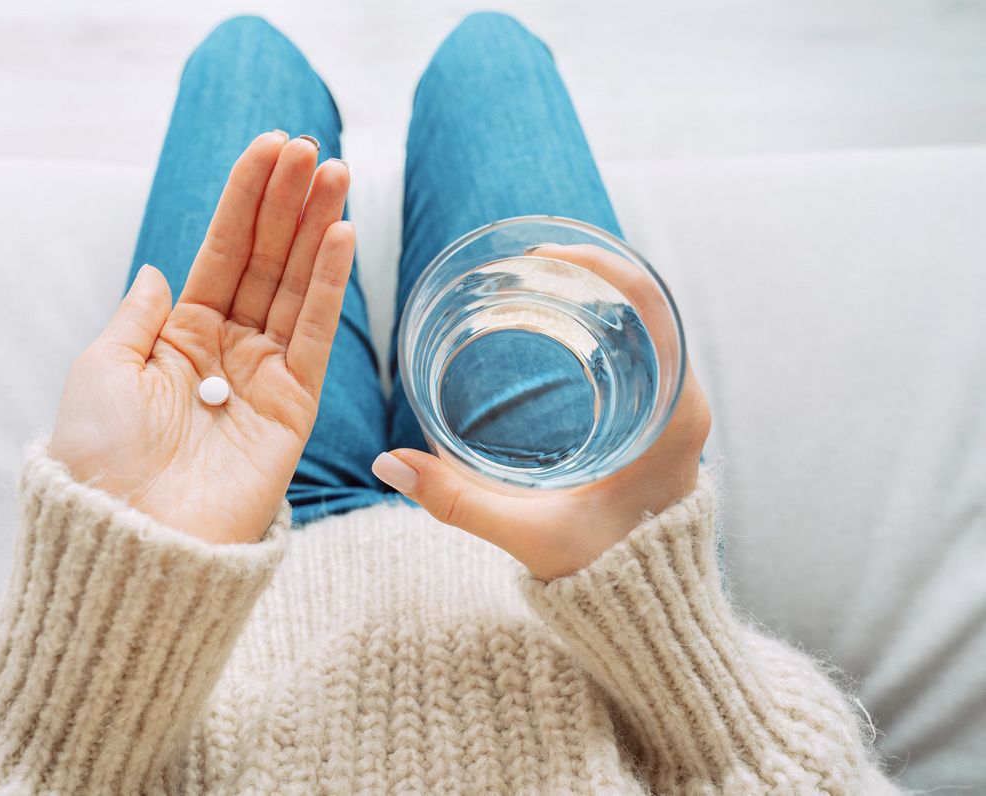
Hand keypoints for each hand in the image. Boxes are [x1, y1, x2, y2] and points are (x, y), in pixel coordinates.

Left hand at [50, 131, 353, 543]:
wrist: (128, 537)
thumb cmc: (101, 458)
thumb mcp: (101, 369)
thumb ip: (139, 315)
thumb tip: (160, 271)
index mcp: (177, 338)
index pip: (221, 252)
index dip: (245, 200)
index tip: (270, 148)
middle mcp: (225, 351)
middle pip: (266, 261)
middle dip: (289, 203)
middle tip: (314, 148)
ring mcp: (263, 377)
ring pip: (296, 287)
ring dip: (316, 228)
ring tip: (336, 173)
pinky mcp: (293, 408)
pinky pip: (315, 336)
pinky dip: (328, 286)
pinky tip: (340, 235)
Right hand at [373, 244, 710, 580]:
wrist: (650, 612)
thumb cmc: (604, 573)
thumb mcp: (528, 534)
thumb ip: (458, 501)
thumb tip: (388, 465)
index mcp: (671, 418)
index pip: (652, 312)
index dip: (602, 268)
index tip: (546, 255)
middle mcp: (682, 403)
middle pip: (646, 307)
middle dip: (586, 274)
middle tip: (525, 263)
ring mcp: (675, 409)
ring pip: (641, 327)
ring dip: (590, 297)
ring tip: (531, 279)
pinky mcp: (658, 420)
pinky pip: (636, 351)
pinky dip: (595, 326)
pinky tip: (551, 320)